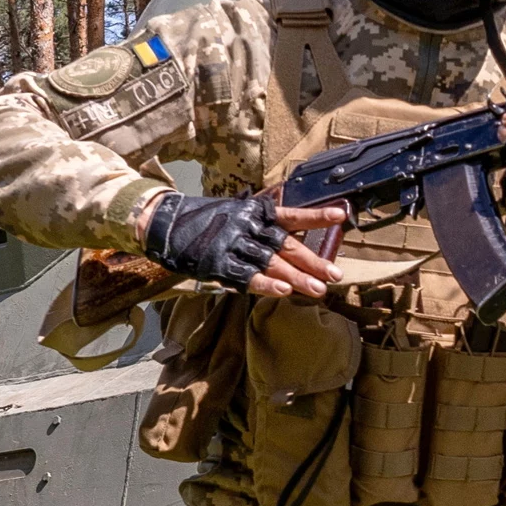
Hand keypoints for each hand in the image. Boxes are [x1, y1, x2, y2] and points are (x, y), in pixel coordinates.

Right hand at [136, 193, 343, 297]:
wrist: (163, 221)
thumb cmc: (206, 221)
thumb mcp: (237, 214)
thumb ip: (263, 226)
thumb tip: (295, 239)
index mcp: (254, 213)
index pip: (291, 215)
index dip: (316, 216)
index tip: (341, 215)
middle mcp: (247, 227)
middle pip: (286, 246)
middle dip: (313, 261)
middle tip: (336, 274)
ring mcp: (232, 245)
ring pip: (270, 263)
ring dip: (296, 278)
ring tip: (319, 289)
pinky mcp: (217, 263)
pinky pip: (244, 276)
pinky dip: (264, 284)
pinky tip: (283, 292)